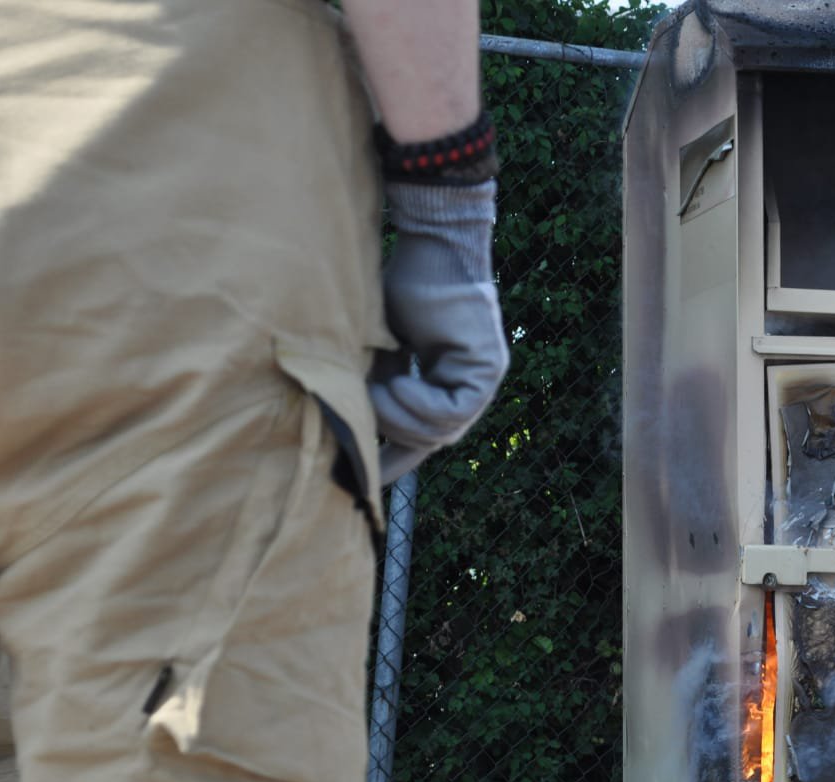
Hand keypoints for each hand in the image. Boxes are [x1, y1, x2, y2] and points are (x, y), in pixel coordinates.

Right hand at [370, 179, 509, 484]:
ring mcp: (483, 380)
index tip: (359, 480)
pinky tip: (400, 381)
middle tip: (363, 414)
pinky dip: (419, 405)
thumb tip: (347, 425)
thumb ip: (375, 385)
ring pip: (441, 431)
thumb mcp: (381, 349)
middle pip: (430, 440)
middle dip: (392, 437)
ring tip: (378, 392)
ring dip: (400, 419)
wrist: (431, 247)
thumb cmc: (402, 287)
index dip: (392, 461)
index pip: (422, 436)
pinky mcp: (487, 369)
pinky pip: (452, 411)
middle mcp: (468, 387)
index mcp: (445, 384)